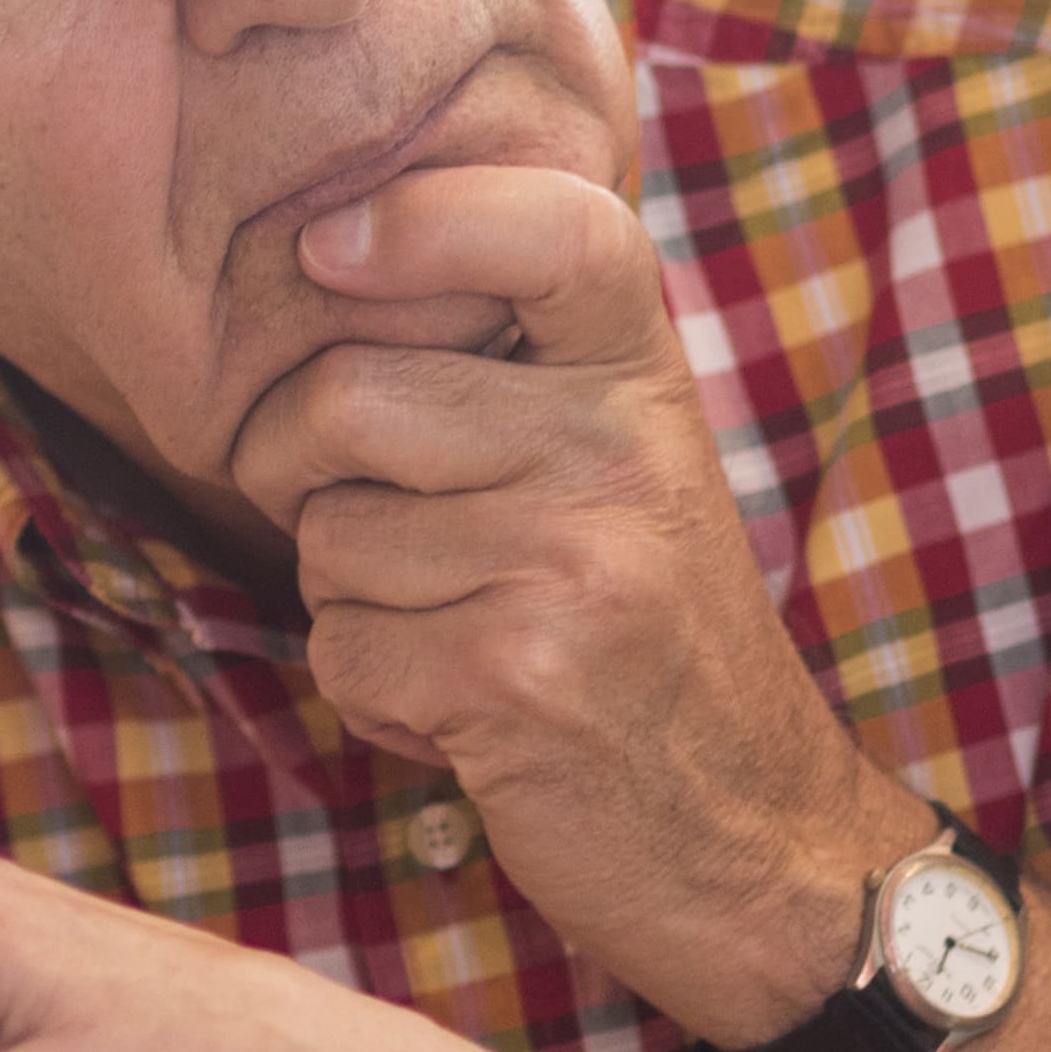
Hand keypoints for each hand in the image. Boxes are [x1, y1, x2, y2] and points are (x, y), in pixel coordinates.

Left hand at [226, 167, 915, 1037]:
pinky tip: (462, 709)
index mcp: (642, 376)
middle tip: (360, 519)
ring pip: (326, 537)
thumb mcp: (627, 465)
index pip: (552, 227)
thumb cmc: (653, 642)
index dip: (420, 216)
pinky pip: (343, 650)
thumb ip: (521, 369)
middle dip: (291, 467)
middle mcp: (616, 450)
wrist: (759, 835)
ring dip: (350, 604)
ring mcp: (570, 561)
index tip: (325, 247)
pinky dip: (373, 695)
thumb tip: (324, 268)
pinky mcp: (515, 675)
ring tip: (455, 634)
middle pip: (345, 396)